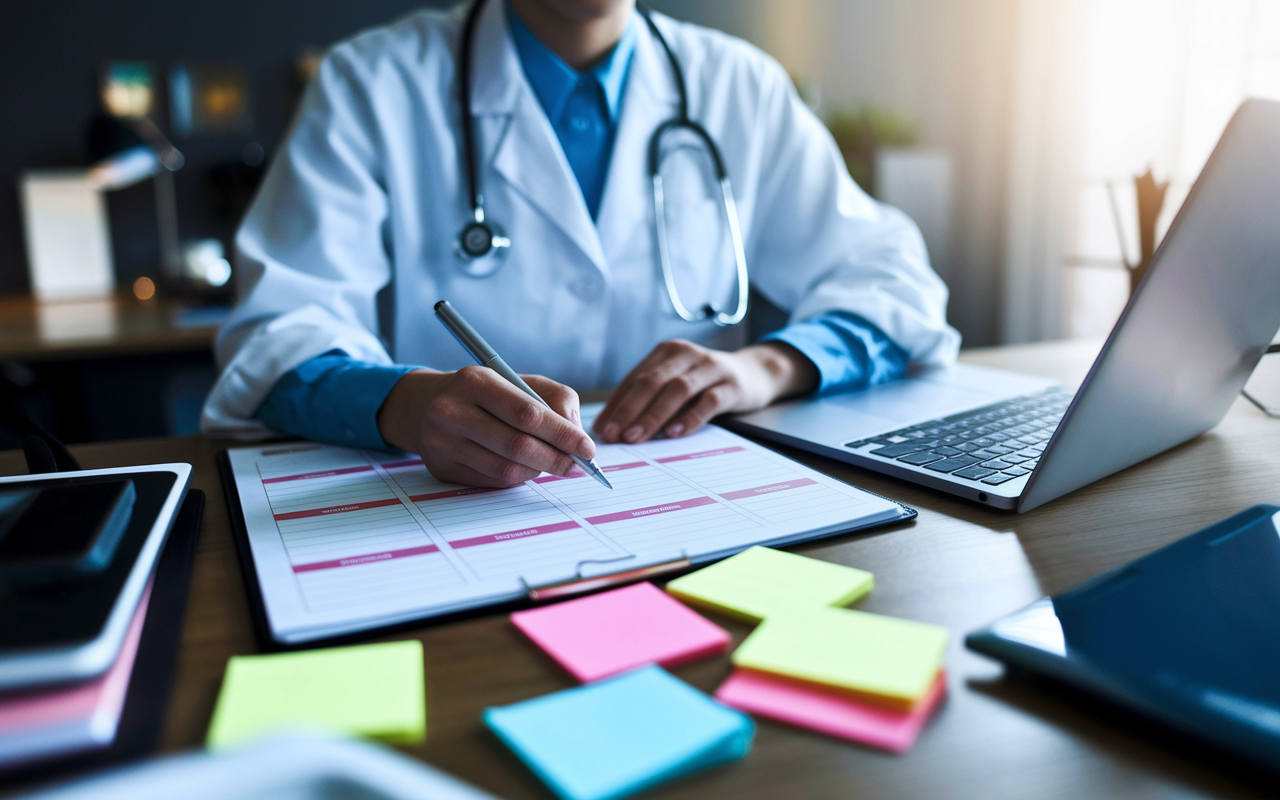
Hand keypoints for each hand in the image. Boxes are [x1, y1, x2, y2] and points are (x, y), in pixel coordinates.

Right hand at [377, 367, 594, 487]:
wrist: (426, 405)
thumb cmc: (485, 393)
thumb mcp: (520, 381)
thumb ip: (556, 398)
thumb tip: (576, 431)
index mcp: (474, 381)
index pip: (527, 413)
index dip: (562, 434)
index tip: (588, 449)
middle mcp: (451, 411)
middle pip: (517, 446)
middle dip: (556, 459)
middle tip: (578, 466)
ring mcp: (442, 443)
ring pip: (506, 470)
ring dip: (538, 470)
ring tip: (551, 462)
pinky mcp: (441, 468)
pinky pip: (492, 482)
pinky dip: (518, 477)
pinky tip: (524, 466)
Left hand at [594, 340, 818, 443]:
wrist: (756, 372)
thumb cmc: (706, 382)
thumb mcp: (677, 382)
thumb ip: (650, 398)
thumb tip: (613, 426)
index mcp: (667, 352)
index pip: (635, 378)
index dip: (616, 403)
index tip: (601, 429)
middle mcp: (687, 355)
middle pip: (652, 382)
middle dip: (630, 410)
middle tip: (615, 435)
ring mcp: (711, 368)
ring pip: (677, 390)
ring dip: (653, 415)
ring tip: (637, 437)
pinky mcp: (732, 385)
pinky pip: (708, 402)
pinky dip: (689, 418)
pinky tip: (674, 433)